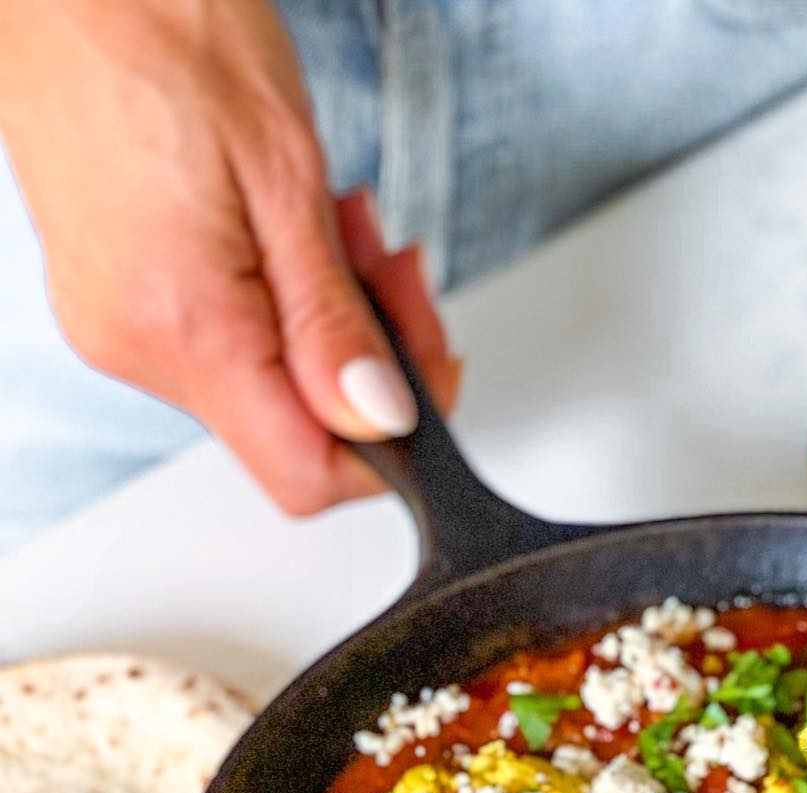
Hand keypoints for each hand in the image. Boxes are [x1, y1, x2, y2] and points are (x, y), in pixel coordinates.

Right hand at [0, 0, 458, 512]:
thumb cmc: (160, 25)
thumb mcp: (285, 176)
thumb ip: (335, 320)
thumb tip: (383, 416)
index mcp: (180, 327)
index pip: (307, 475)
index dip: (388, 444)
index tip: (428, 376)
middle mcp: (136, 344)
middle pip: (297, 429)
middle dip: (372, 362)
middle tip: (399, 275)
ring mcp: (119, 324)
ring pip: (270, 381)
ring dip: (333, 318)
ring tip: (347, 230)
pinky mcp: (120, 296)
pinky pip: (228, 336)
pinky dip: (283, 298)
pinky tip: (297, 234)